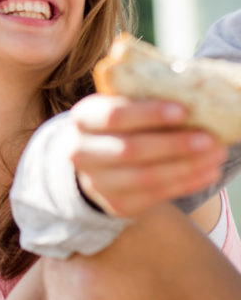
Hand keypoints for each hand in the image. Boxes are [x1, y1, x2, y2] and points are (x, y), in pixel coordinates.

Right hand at [69, 94, 225, 216]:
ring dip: (186, 166)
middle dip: (173, 144)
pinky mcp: (117, 204)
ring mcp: (97, 181)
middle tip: (209, 138)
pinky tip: (209, 172)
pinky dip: (187, 183)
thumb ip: (146, 101)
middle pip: (130, 149)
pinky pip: (156, 195)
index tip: (183, 111)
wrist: (97, 164)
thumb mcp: (121, 107)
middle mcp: (82, 151)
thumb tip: (195, 95)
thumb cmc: (120, 127)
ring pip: (146, 176)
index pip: (114, 116)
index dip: (148, 114)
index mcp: (84, 119)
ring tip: (216, 156)